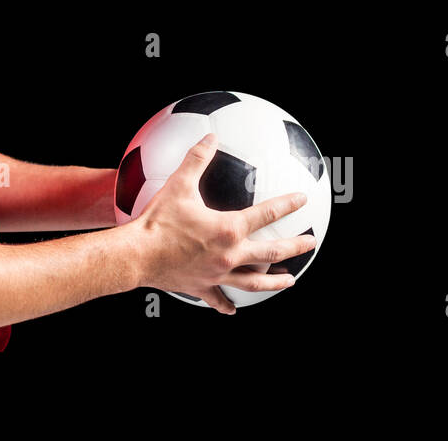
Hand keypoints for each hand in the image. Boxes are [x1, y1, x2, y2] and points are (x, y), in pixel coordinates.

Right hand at [130, 132, 317, 313]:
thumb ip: (197, 159)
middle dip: (295, 246)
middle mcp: (229, 254)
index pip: (266, 214)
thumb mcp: (178, 185)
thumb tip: (210, 137)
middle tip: (310, 242)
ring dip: (275, 281)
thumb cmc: (158, 221)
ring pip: (254, 281)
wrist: (137, 255)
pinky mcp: (202, 287)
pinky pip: (219, 299)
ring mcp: (217, 274)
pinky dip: (227, 305)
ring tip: (290, 280)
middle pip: (271, 252)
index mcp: (228, 229)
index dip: (287, 205)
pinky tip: (232, 310)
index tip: (302, 200)